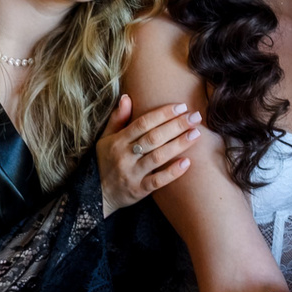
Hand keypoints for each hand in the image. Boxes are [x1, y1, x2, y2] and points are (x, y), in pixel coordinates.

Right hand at [97, 96, 198, 215]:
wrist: (95, 195)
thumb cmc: (104, 162)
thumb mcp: (105, 139)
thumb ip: (117, 119)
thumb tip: (126, 97)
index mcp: (118, 141)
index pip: (143, 123)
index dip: (163, 114)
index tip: (181, 106)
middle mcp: (124, 156)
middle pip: (153, 138)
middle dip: (176, 126)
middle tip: (195, 117)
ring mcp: (132, 174)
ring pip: (157, 157)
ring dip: (178, 145)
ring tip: (196, 134)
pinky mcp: (138, 191)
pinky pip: (157, 181)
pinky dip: (172, 172)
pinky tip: (187, 163)